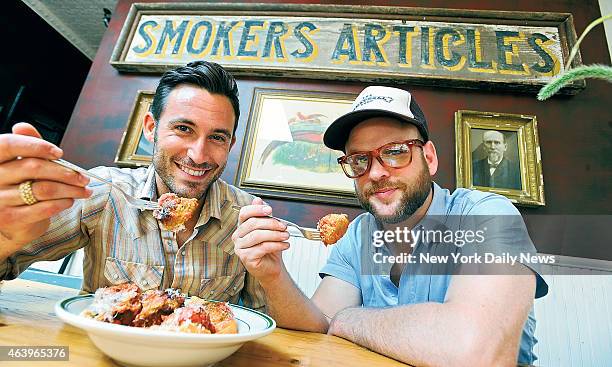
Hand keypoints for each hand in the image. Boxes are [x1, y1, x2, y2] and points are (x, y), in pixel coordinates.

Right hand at [0, 123, 91, 256]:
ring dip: (70, 189)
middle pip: (32, 167)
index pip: (9, 144)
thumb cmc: (21, 188)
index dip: (36, 146)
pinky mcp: (10, 218)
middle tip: (84, 177)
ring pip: (43, 189)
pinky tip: (71, 200)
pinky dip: (62, 203)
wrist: (13, 222)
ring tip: (84, 190)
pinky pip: (43, 208)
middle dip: (64, 171)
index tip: (60, 153)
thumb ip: (27, 146)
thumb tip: (23, 126)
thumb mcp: (23, 165)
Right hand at [232, 197, 289, 282]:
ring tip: (286, 236)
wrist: (271, 267)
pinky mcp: (246, 258)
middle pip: (253, 224)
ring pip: (258, 236)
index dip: (256, 209)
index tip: (270, 210)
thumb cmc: (269, 247)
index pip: (244, 213)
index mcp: (241, 227)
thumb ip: (263, 216)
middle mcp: (237, 236)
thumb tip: (257, 199)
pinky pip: (262, 247)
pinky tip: (285, 245)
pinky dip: (277, 245)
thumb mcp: (268, 229)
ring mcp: (240, 248)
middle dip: (271, 223)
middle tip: (284, 227)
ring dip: (276, 235)